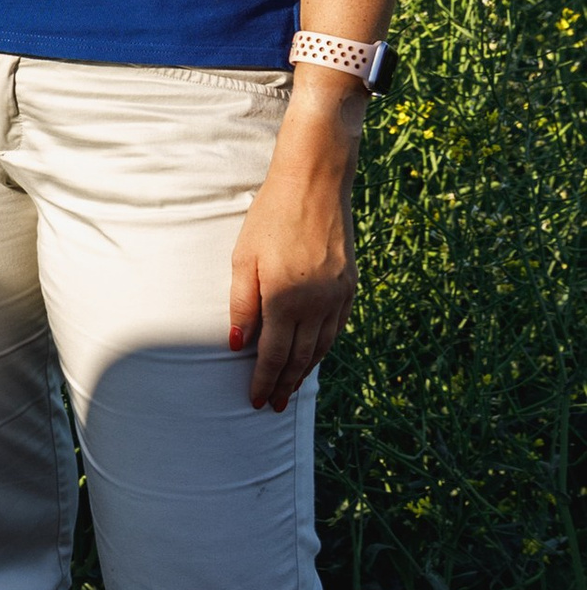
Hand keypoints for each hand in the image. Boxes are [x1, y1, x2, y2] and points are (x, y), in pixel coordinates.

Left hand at [228, 101, 361, 410]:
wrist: (315, 183)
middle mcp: (316, 303)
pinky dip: (325, 346)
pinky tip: (315, 354)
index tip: (256, 400)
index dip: (264, 380)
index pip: (274, 355)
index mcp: (285, 299)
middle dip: (286, 384)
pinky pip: (338, 327)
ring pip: (323, 346)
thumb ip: (242, 304)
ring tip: (292, 388)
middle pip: (301, 357)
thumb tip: (239, 344)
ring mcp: (338, 295)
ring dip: (307, 371)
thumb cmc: (270, 218)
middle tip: (273, 405)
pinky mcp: (350, 284)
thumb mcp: (243, 258)